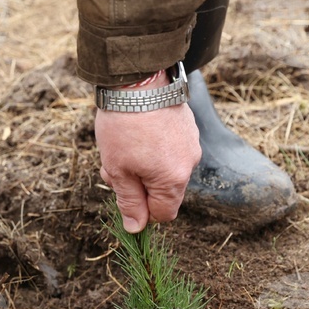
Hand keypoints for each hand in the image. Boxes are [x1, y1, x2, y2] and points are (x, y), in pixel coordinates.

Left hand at [95, 72, 200, 232]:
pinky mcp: (189, 127)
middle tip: (116, 165)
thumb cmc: (124, 127)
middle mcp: (190, 165)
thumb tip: (135, 228)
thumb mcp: (117, 170)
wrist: (138, 79)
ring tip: (127, 144)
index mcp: (173, 180)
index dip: (143, 210)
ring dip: (147, 165)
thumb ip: (129, 201)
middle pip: (166, 191)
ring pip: (168, 169)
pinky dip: (156, 147)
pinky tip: (140, 130)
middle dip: (141, 184)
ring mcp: (192, 144)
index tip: (125, 192)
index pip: (163, 214)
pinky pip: (173, 149)